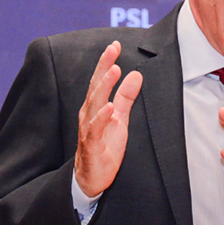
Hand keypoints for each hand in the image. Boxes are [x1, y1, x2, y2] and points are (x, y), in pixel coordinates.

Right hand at [74, 41, 142, 196]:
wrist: (91, 179)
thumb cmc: (105, 147)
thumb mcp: (120, 120)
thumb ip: (126, 98)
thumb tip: (136, 74)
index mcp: (95, 107)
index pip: (100, 81)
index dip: (106, 62)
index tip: (114, 44)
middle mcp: (88, 114)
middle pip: (96, 87)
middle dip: (104, 67)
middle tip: (113, 49)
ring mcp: (88, 129)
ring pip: (94, 104)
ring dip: (104, 87)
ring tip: (114, 71)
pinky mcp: (91, 146)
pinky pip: (94, 130)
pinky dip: (102, 118)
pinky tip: (109, 108)